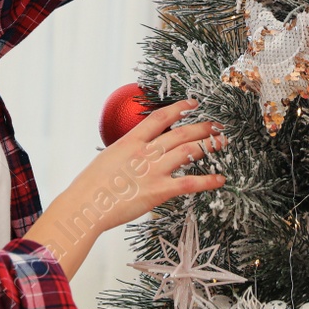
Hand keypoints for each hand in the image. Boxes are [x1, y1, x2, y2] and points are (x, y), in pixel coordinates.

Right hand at [78, 98, 227, 232]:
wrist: (86, 205)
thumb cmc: (90, 185)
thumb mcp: (107, 158)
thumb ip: (124, 152)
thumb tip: (131, 151)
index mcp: (131, 141)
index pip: (160, 117)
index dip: (179, 108)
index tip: (193, 104)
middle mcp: (145, 152)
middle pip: (181, 133)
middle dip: (203, 127)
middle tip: (217, 125)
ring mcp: (153, 171)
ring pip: (189, 152)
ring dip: (209, 146)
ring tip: (222, 142)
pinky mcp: (159, 191)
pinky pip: (189, 183)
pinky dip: (208, 181)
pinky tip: (220, 179)